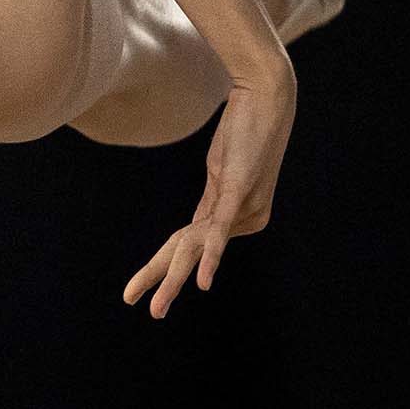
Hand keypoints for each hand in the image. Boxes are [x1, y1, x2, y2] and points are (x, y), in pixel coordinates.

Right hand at [123, 70, 296, 318]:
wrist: (269, 95)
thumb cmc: (249, 121)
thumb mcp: (227, 162)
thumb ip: (220, 187)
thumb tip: (211, 202)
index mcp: (237, 216)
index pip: (192, 245)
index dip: (165, 266)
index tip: (140, 288)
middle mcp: (244, 219)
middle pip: (192, 254)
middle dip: (166, 284)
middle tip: (149, 314)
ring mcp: (242, 207)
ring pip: (199, 250)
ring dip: (176, 280)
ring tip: (157, 308)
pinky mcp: (240, 191)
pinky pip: (219, 231)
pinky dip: (210, 259)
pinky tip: (201, 284)